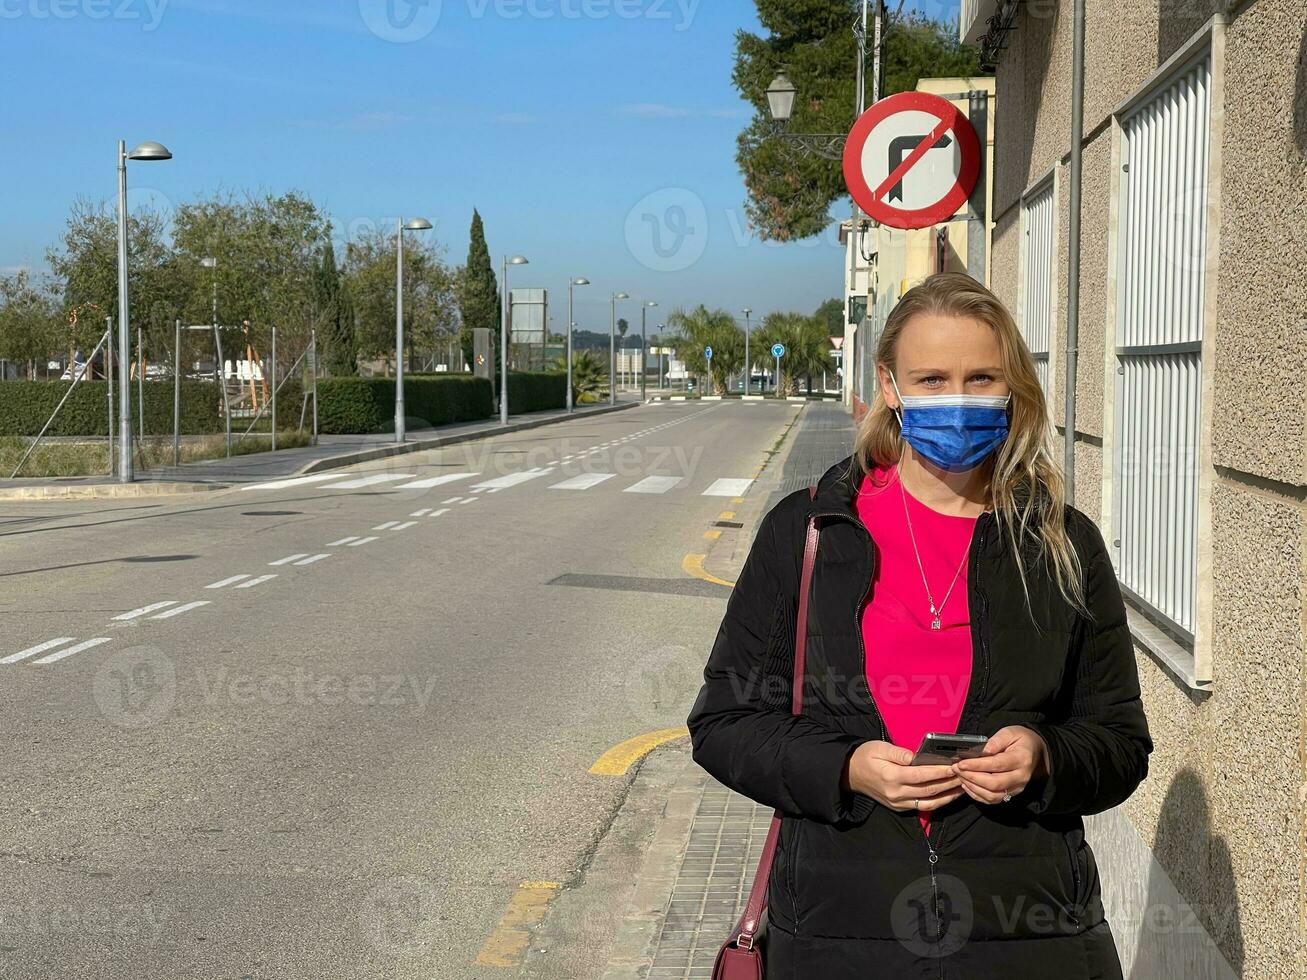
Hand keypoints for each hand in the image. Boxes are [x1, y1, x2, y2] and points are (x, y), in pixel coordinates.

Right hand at [842, 740, 962, 811]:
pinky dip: (939, 801)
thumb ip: (898, 752)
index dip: (939, 771)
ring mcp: (899, 803)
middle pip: (930, 790)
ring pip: (930, 803)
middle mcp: (896, 793)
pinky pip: (923, 807)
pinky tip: (949, 795)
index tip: (955, 766)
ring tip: (964, 787)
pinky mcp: (900, 808)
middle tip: (966, 775)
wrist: (850, 775)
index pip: (921, 775)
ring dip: (949, 796)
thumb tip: (916, 755)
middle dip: (950, 783)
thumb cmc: (865, 757)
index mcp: (891, 776)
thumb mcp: (879, 748)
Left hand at [950, 726, 1048, 803]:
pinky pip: (992, 800)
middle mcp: (1021, 777)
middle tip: (956, 769)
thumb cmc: (1021, 740)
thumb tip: (983, 751)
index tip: (961, 763)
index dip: (977, 765)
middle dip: (971, 777)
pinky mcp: (1011, 794)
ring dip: (972, 787)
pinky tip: (967, 785)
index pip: (997, 765)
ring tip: (959, 776)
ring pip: (992, 795)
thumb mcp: (1010, 732)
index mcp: (1022, 759)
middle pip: (994, 783)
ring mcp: (1016, 788)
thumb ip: (996, 741)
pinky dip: (977, 795)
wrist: (1035, 752)